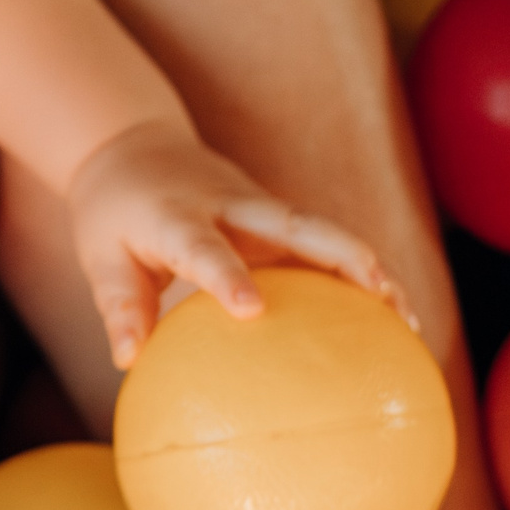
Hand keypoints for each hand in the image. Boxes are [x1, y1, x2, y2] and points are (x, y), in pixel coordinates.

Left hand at [66, 120, 409, 368]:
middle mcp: (228, 207)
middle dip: (341, 255)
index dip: (228, 276)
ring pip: (321, 230)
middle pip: (294, 223)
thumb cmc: (112, 212)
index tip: (251, 310)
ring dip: (367, 267)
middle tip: (384, 297)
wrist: (131, 147)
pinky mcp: (276, 218)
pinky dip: (359, 275)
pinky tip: (393, 321)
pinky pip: (322, 244)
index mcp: (176, 217)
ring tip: (409, 321)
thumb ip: (118, 306)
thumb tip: (127, 363)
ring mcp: (259, 207)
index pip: (204, 248)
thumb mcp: (100, 255)